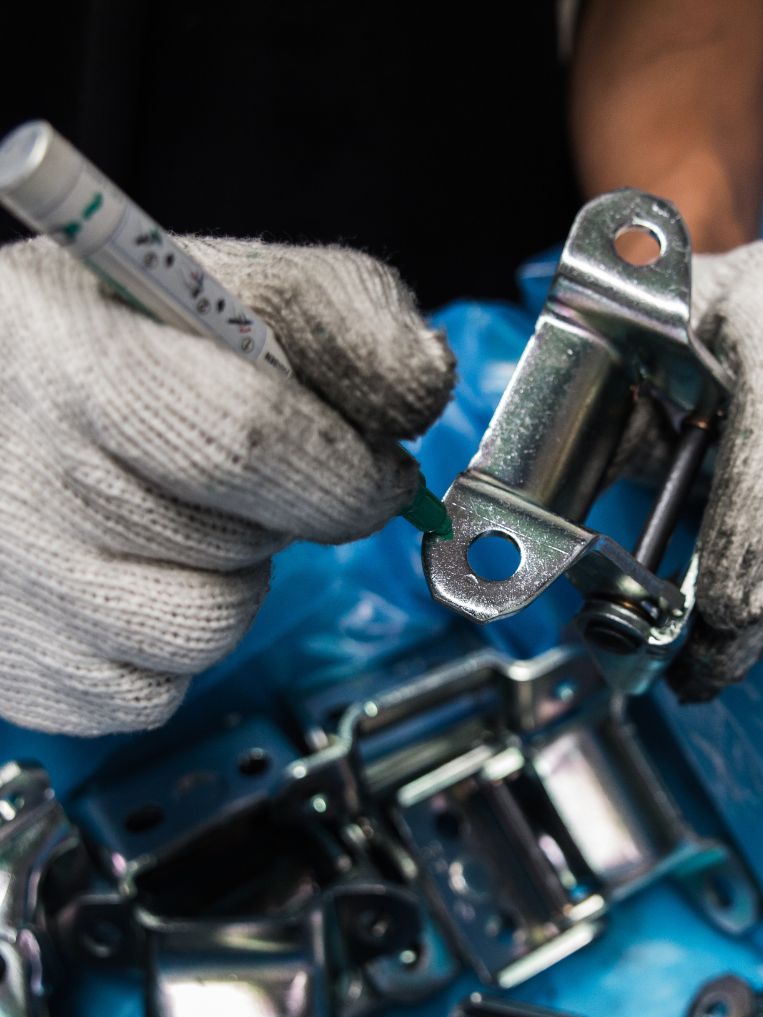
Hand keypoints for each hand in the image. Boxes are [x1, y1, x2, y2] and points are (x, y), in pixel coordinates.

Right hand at [0, 237, 453, 734]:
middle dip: (295, 515)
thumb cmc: (100, 347)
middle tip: (266, 480)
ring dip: (235, 576)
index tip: (383, 473)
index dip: (346, 471)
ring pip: (211, 628)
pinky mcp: (23, 672)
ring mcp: (15, 590)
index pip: (250, 440)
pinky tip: (132, 573)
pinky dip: (175, 640)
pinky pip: (157, 689)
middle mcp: (20, 478)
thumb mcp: (212, 283)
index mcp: (74, 355)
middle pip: (242, 542)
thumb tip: (423, 383)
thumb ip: (334, 308)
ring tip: (179, 516)